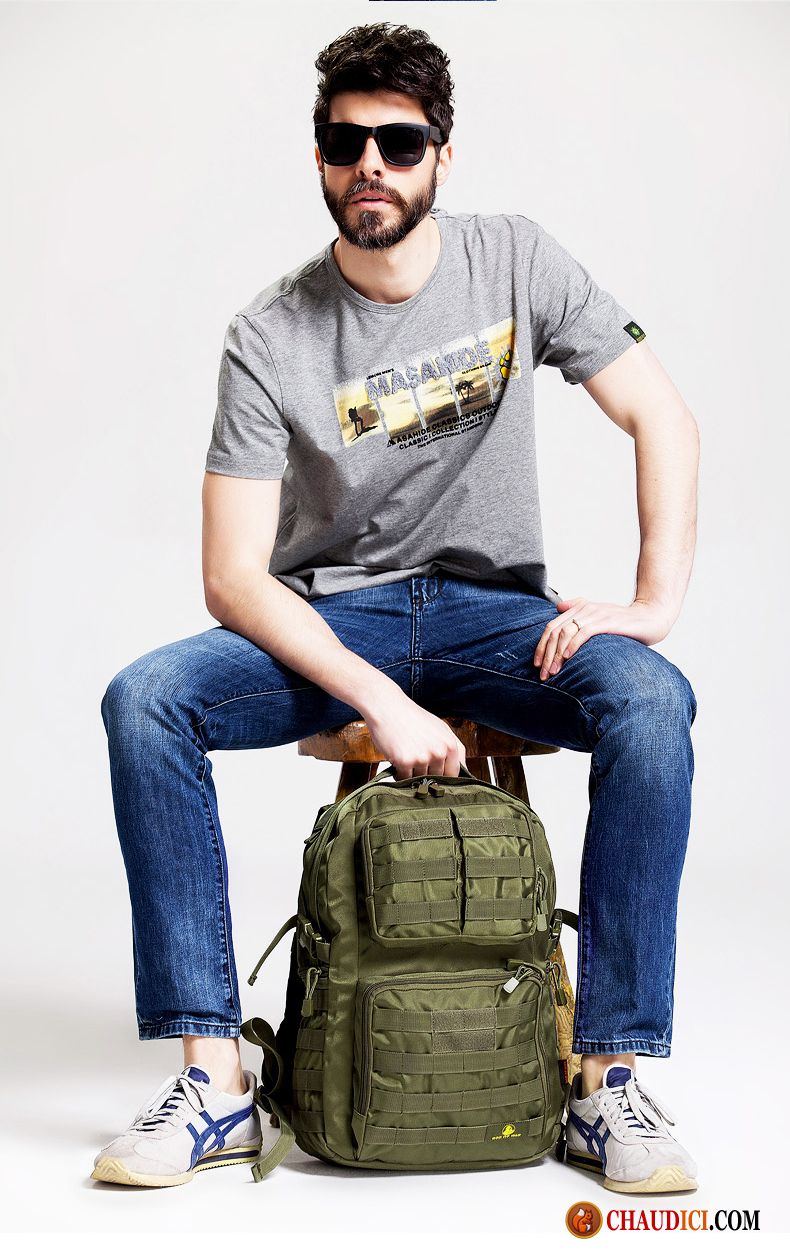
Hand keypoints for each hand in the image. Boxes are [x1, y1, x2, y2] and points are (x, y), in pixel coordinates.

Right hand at [361, 684, 467, 779]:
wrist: (387, 707)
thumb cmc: (412, 718)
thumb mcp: (441, 728)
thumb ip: (454, 749)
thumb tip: (462, 772)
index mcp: (451, 745)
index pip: (454, 774)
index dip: (443, 777)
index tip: (435, 774)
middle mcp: (439, 752)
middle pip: (436, 779)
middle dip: (426, 774)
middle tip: (415, 758)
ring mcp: (422, 757)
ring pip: (419, 780)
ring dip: (411, 773)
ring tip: (406, 754)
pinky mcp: (405, 761)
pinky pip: (404, 779)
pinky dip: (399, 773)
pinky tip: (397, 758)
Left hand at [533, 596, 674, 679]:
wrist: (651, 617)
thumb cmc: (625, 622)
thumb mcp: (599, 616)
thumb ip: (579, 610)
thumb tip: (559, 608)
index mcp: (580, 608)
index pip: (552, 626)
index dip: (541, 645)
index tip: (537, 664)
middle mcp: (585, 609)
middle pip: (555, 630)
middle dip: (546, 653)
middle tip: (542, 674)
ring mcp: (595, 614)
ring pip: (565, 632)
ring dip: (556, 654)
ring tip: (553, 671)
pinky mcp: (606, 621)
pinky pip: (583, 632)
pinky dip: (572, 645)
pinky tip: (567, 658)